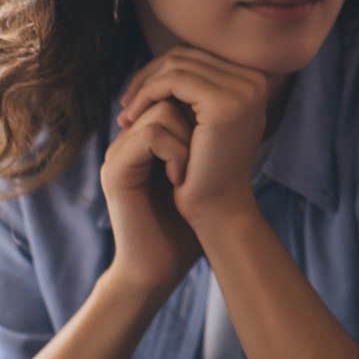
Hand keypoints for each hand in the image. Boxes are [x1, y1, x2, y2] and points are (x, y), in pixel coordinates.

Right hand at [98, 93, 201, 299]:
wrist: (158, 266)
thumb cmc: (186, 228)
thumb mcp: (205, 175)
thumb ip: (210, 139)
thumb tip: (243, 105)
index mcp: (146, 136)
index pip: (175, 91)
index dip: (201, 110)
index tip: (215, 145)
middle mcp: (128, 138)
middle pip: (168, 93)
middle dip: (197, 121)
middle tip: (204, 156)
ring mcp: (118, 151)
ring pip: (162, 109)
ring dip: (189, 138)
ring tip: (190, 171)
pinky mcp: (115, 167)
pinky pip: (152, 134)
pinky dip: (176, 153)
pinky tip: (181, 178)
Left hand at [116, 47, 271, 229]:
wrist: (216, 209)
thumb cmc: (204, 170)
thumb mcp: (202, 122)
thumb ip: (195, 91)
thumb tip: (162, 61)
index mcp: (253, 81)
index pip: (196, 57)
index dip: (160, 73)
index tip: (136, 97)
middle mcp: (254, 80)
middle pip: (186, 55)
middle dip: (148, 76)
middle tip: (125, 104)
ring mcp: (243, 90)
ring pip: (176, 64)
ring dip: (143, 87)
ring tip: (126, 115)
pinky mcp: (224, 103)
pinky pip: (171, 81)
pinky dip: (146, 94)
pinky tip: (132, 117)